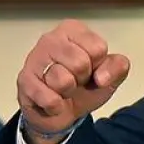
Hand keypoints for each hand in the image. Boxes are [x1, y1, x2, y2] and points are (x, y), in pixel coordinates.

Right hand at [17, 20, 129, 143]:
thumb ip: (118, 67)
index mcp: (73, 30)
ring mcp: (34, 58)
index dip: (98, 66)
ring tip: (62, 89)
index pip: (98, 48)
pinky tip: (53, 101)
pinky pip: (49, 99)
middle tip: (74, 80)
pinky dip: (56, 107)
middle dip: (81, 79)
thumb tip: (101, 76)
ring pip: (63, 80)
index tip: (89, 69)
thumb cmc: (83, 87)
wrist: (59, 113)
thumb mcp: (109, 75)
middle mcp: (51, 38)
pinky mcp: (24, 80)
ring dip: (67, 93)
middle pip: (80, 63)